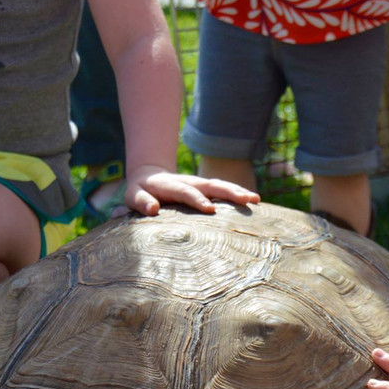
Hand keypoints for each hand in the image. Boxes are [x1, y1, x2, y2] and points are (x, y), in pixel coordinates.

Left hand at [124, 165, 259, 215]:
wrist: (148, 177)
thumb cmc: (140, 192)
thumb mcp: (133, 196)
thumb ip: (141, 202)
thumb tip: (152, 209)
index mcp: (170, 185)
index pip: (186, 192)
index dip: (198, 200)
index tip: (210, 211)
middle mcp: (188, 182)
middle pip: (210, 185)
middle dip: (228, 192)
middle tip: (246, 200)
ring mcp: (199, 184)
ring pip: (220, 186)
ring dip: (238, 191)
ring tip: (255, 200)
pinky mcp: (205, 189)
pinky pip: (223, 190)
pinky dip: (237, 193)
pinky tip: (253, 201)